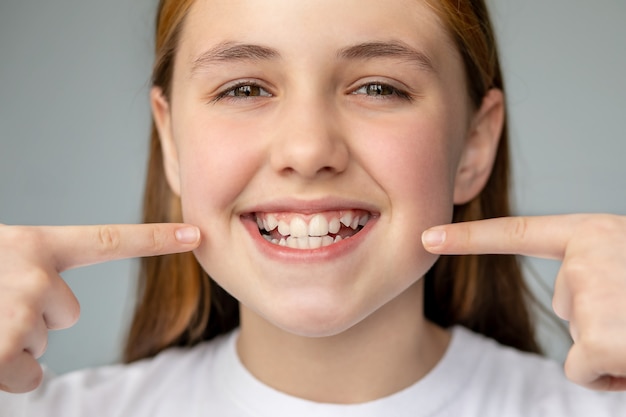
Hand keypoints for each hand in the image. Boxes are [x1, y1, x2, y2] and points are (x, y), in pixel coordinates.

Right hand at [0, 223, 199, 392]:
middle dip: (38, 318)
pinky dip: (7, 375)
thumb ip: (28, 264)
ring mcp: (23, 310)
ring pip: (42, 341)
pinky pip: (29, 376)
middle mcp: (36, 273)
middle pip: (70, 312)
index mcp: (34, 244)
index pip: (108, 241)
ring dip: (13, 341)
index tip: (194, 234)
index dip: (155, 238)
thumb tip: (47, 293)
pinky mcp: (5, 350)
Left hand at [422, 214, 625, 390]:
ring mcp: (588, 295)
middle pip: (563, 305)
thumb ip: (594, 265)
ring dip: (610, 348)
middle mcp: (584, 256)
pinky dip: (608, 377)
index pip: (517, 233)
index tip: (427, 238)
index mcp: (592, 232)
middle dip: (600, 322)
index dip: (468, 238)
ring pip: (577, 340)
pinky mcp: (597, 342)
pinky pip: (580, 371)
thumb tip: (572, 307)